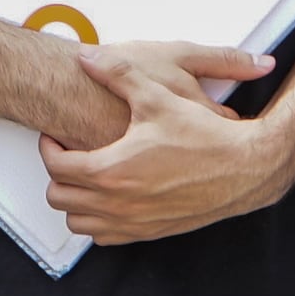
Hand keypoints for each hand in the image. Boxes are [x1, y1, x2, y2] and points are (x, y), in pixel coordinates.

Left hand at [41, 43, 290, 245]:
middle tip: (68, 154)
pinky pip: (106, 237)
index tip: (56, 137)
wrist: (244, 166)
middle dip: (57, 175)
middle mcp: (117, 203)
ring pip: (79, 224)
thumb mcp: (157, 96)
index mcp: (111, 170)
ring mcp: (133, 222)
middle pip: (59, 198)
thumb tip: (87, 57)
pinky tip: (110, 198)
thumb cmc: (203, 136)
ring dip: (75, 201)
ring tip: (86, 176)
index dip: (49, 148)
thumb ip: (118, 73)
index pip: (56, 167)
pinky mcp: (150, 232)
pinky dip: (99, 221)